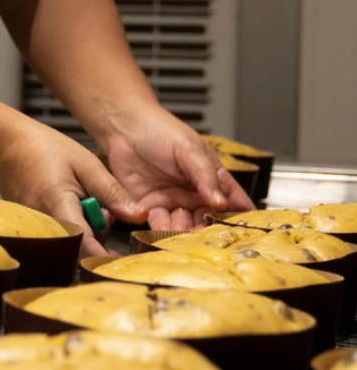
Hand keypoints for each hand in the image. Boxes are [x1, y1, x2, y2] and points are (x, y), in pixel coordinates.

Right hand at [0, 120, 146, 256]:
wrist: (5, 146)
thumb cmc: (44, 149)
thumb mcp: (86, 164)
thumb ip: (112, 193)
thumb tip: (138, 216)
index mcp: (57, 205)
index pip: (85, 246)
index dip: (106, 257)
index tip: (125, 258)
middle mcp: (42, 224)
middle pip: (78, 250)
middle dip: (98, 238)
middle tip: (105, 212)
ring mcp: (33, 229)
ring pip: (69, 245)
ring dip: (85, 232)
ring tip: (84, 204)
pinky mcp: (31, 230)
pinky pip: (57, 238)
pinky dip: (71, 228)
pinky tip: (69, 207)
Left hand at [103, 107, 252, 231]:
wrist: (125, 129)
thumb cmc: (161, 132)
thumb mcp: (190, 150)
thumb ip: (205, 176)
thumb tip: (221, 202)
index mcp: (211, 178)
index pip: (232, 201)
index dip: (239, 217)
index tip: (244, 232)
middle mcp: (193, 194)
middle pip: (208, 219)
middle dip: (209, 231)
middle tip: (210, 241)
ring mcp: (172, 201)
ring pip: (184, 225)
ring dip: (186, 233)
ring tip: (187, 239)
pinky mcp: (149, 206)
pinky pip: (159, 223)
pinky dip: (163, 231)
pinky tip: (167, 234)